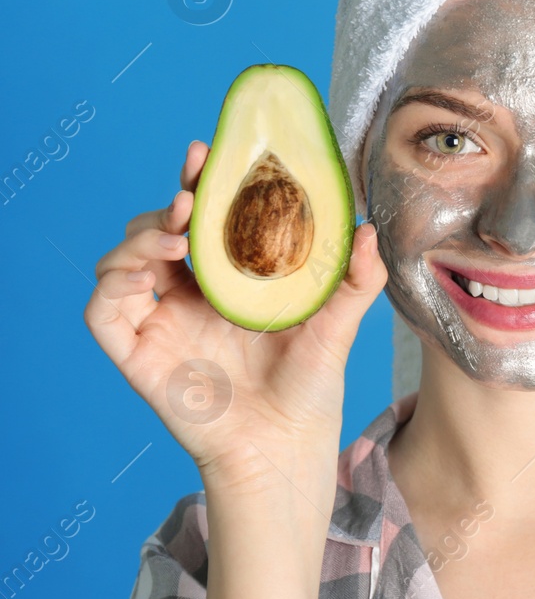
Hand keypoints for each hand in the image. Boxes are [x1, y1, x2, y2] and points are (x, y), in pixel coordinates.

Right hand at [84, 140, 387, 490]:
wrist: (288, 445)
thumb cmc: (309, 385)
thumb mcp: (340, 322)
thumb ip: (356, 278)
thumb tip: (368, 229)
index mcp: (229, 276)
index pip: (204, 217)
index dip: (199, 182)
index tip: (208, 153)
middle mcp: (188, 293)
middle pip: (158, 230)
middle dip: (169, 202)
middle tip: (193, 194)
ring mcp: (158, 322)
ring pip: (123, 261)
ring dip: (140, 236)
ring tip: (178, 234)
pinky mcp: (136, 355)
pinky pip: (102, 312)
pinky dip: (112, 284)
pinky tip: (144, 273)